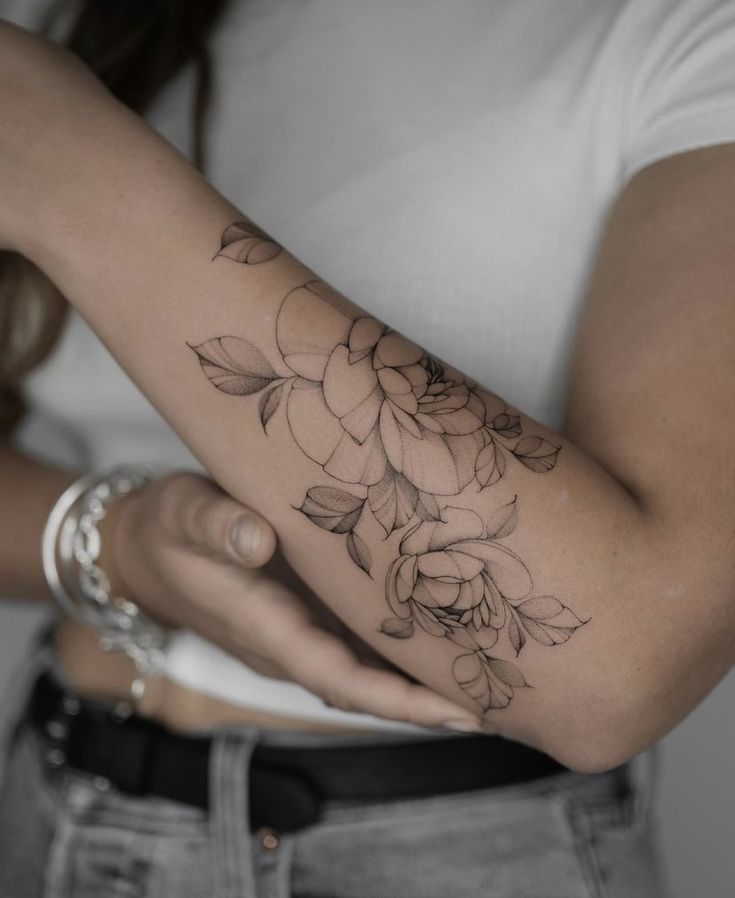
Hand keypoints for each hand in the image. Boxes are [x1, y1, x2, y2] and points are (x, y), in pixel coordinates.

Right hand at [100, 471, 484, 731]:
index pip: (339, 677)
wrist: (145, 549)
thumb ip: (218, 526)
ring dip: (420, 681)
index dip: (398, 699)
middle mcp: (288, 641)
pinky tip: (440, 637)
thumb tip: (257, 538)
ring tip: (488, 676)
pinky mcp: (302, 614)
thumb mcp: (185, 514)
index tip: (458, 711)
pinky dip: (398, 651)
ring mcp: (297, 631)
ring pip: (365, 669)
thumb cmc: (168, 528)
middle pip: (365, 686)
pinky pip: (356, 644)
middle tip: (504, 700)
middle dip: (429, 700)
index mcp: (264, 627)